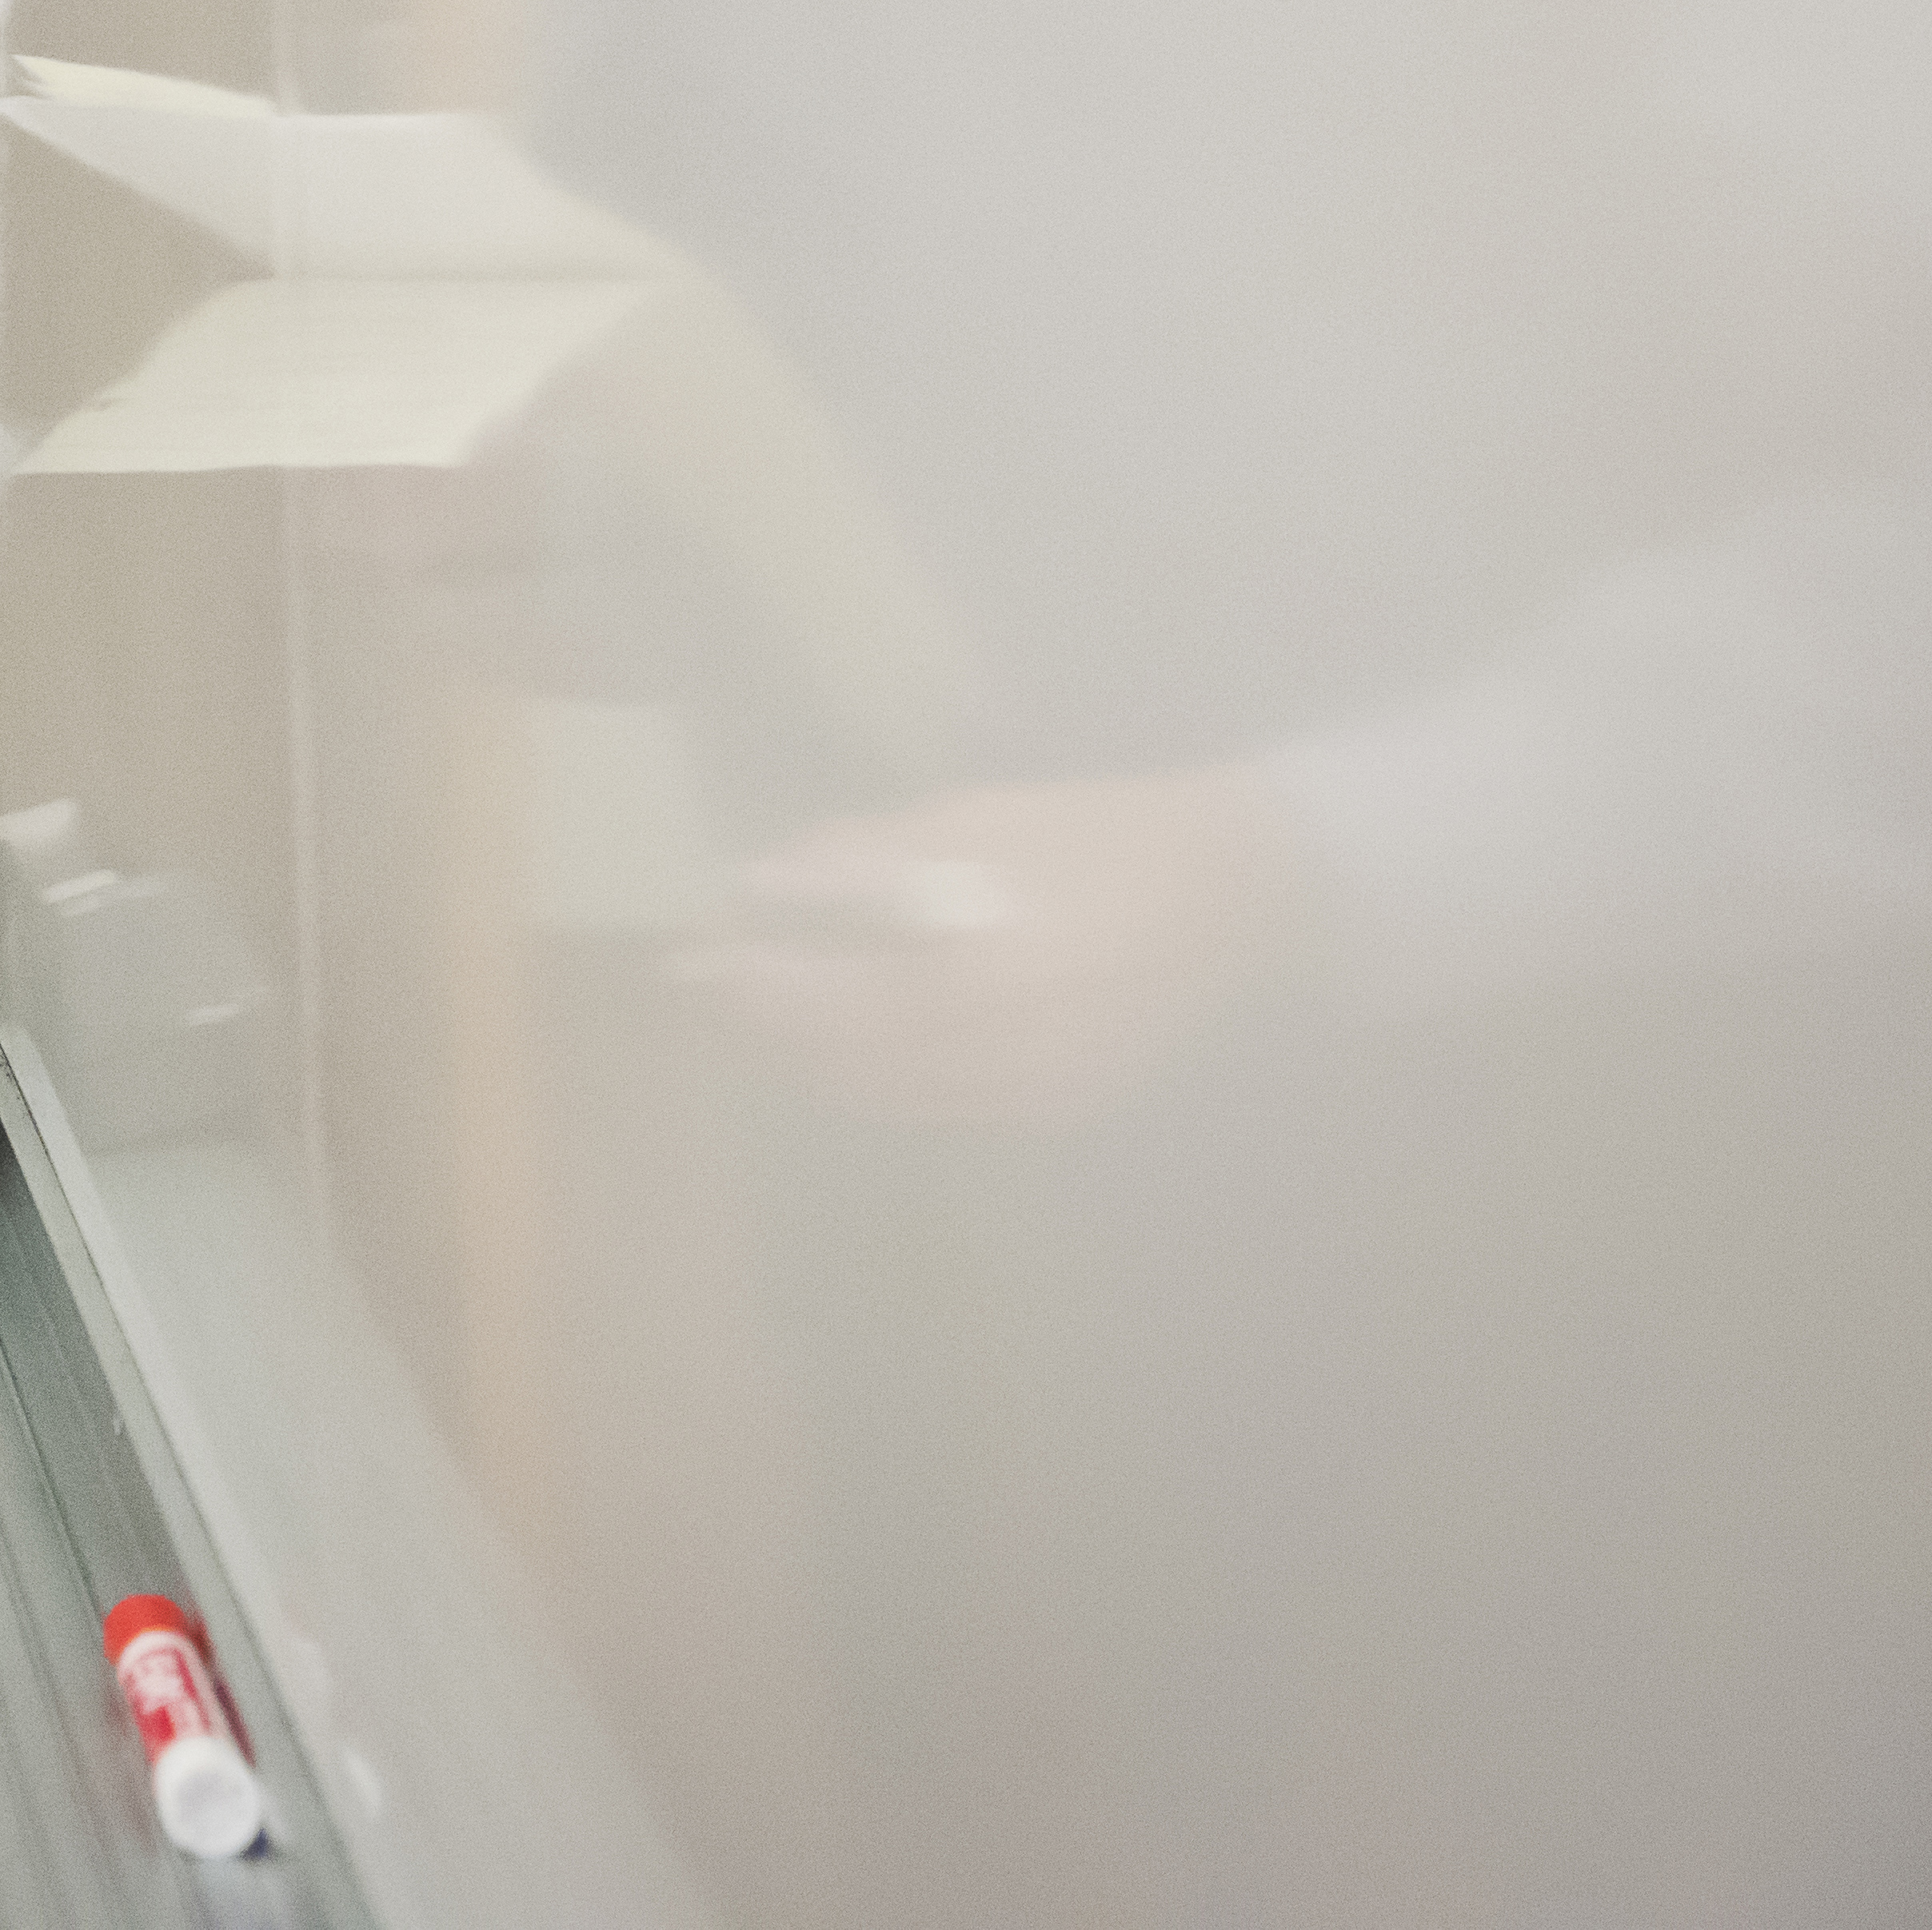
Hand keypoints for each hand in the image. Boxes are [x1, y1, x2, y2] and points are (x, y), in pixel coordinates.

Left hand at [670, 769, 1303, 1126]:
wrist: (1236, 892)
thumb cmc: (1096, 835)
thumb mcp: (971, 821)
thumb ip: (857, 860)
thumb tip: (758, 883)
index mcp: (975, 980)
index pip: (826, 1003)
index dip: (753, 982)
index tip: (694, 956)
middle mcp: (999, 1060)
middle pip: (848, 1066)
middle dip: (776, 1030)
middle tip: (723, 984)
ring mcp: (1035, 1097)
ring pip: (890, 1100)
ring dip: (822, 1061)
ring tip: (776, 1012)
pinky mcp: (1061, 1110)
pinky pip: (944, 1107)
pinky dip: (889, 1078)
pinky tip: (867, 1039)